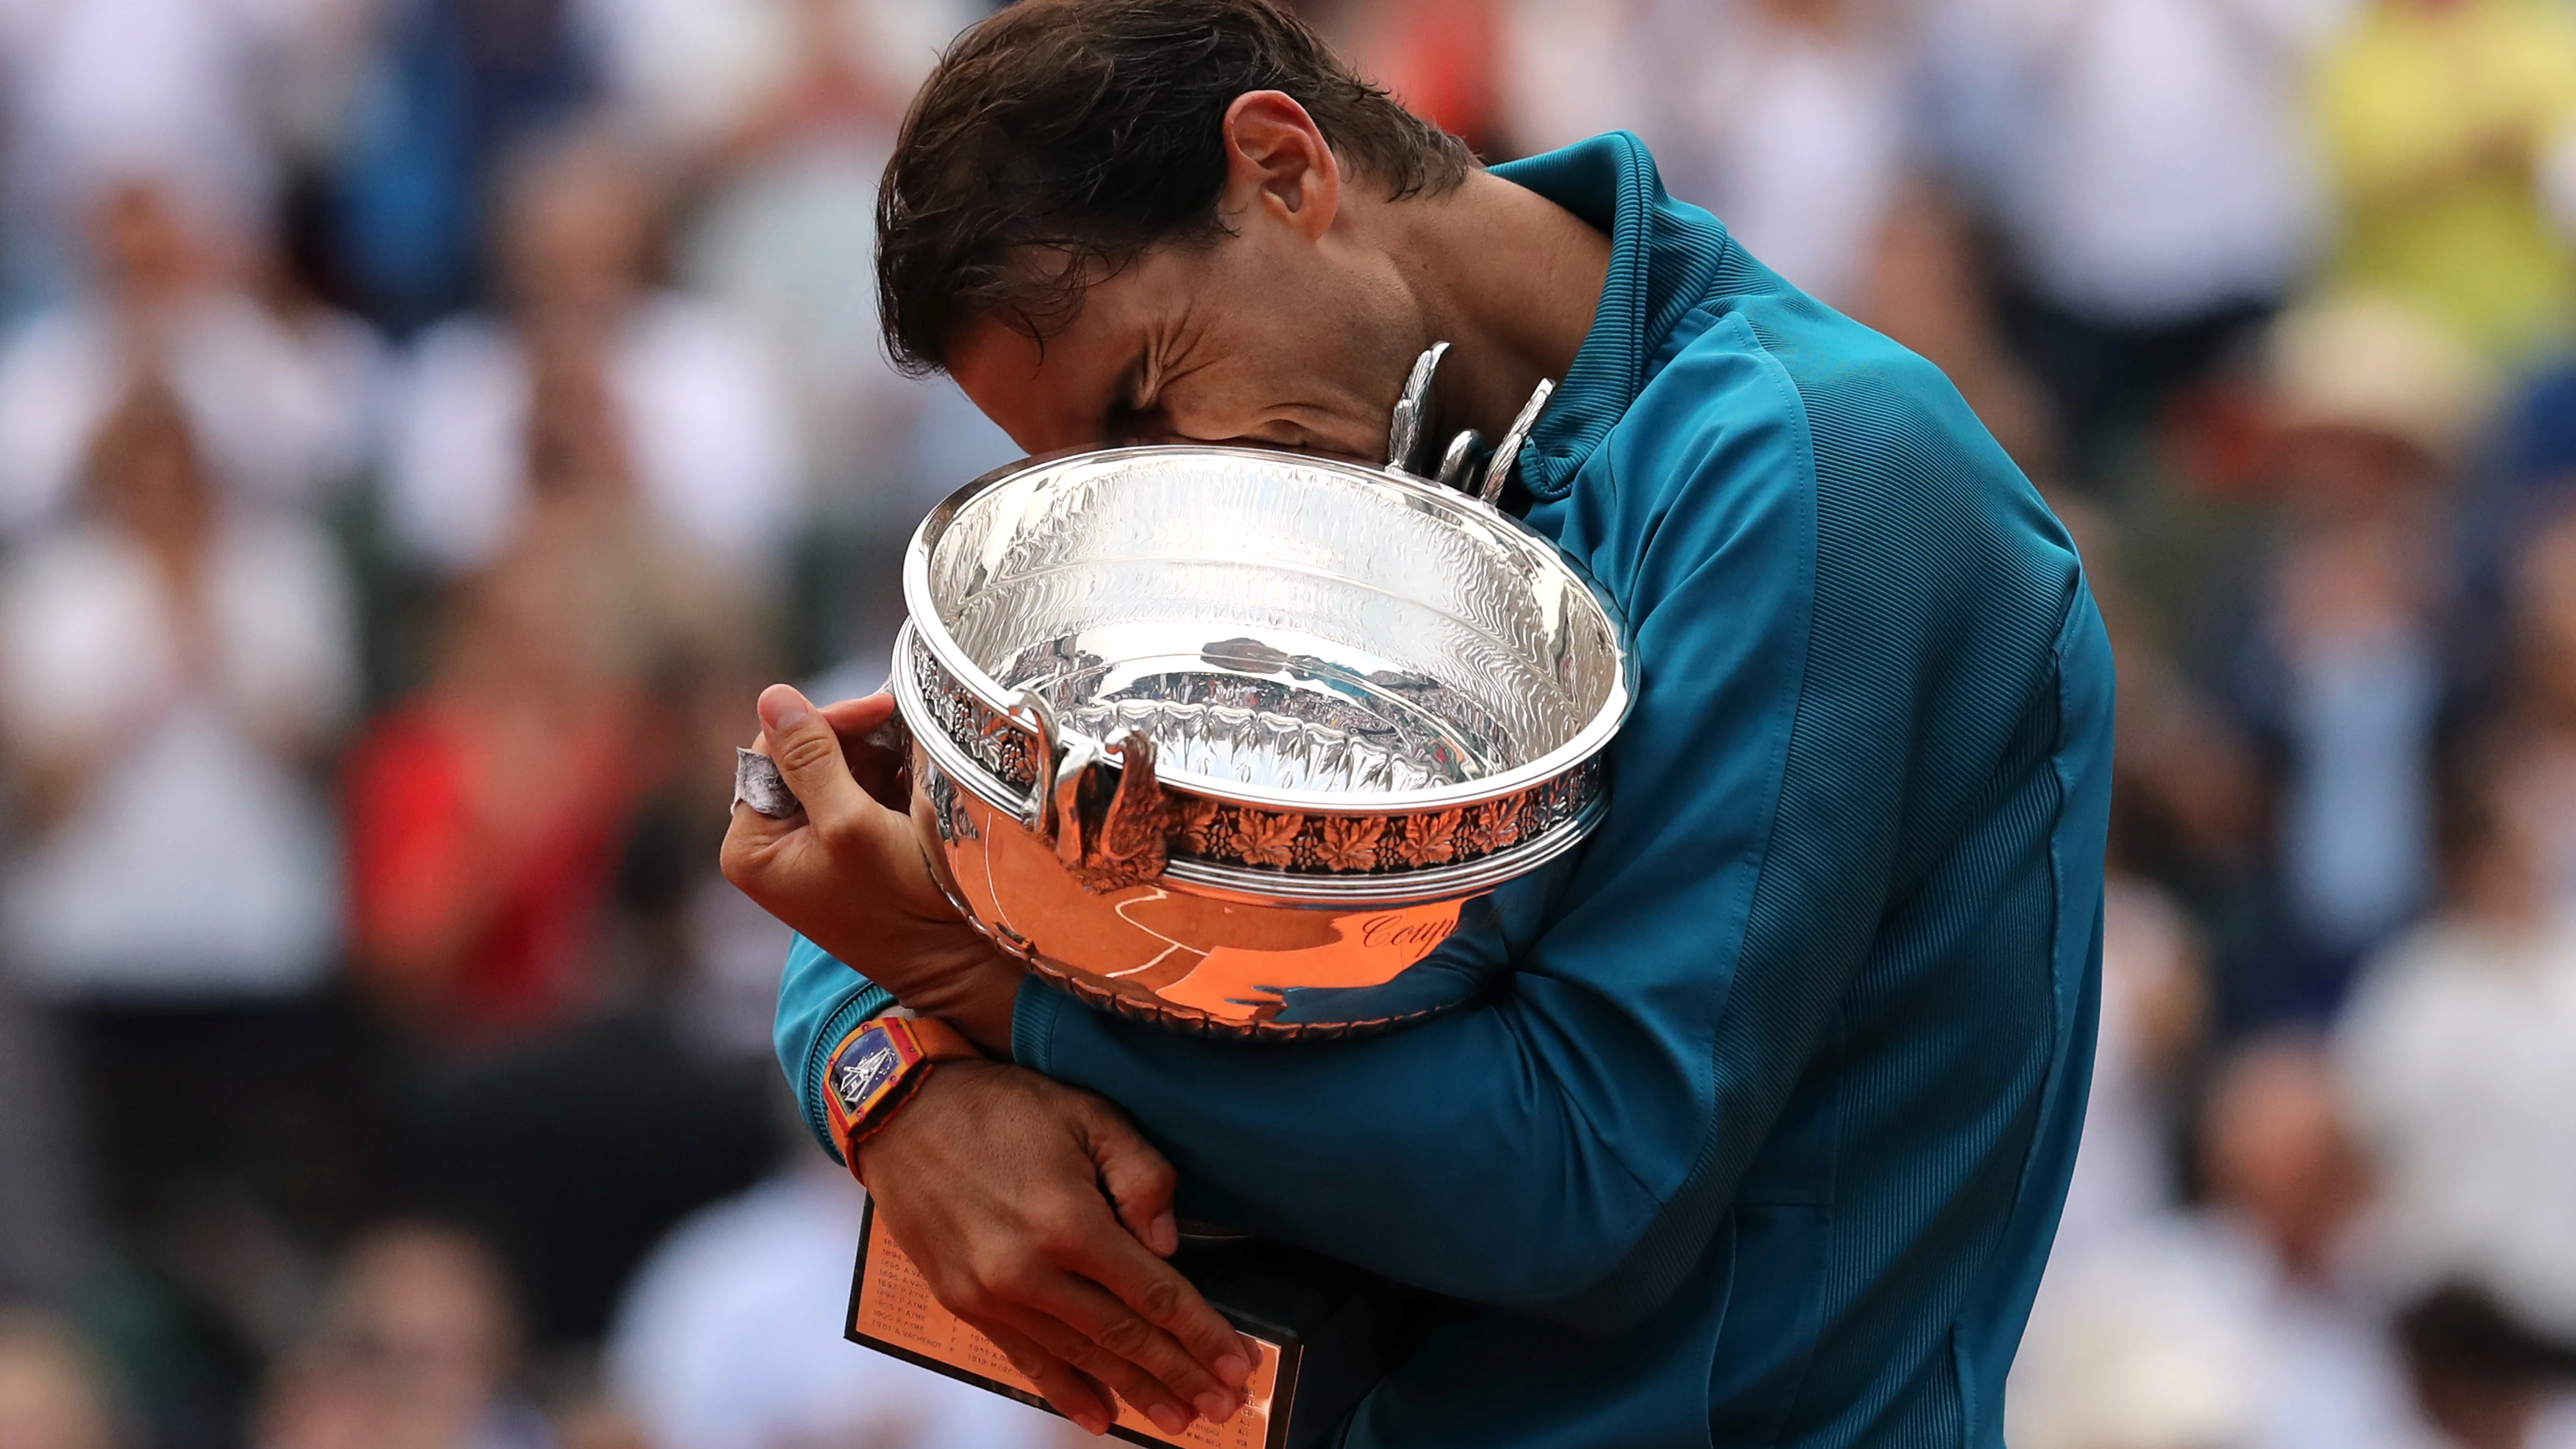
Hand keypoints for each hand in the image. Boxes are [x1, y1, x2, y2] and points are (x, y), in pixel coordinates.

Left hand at [721, 684, 1022, 1049]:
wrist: (956, 960)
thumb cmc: (900, 905)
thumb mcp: (850, 825)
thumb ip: (810, 760)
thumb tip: (772, 694)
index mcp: (750, 847)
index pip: (770, 753)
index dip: (822, 721)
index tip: (881, 707)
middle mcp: (771, 845)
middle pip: (798, 757)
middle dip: (851, 738)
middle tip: (902, 720)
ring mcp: (809, 845)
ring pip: (832, 767)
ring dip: (873, 752)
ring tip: (914, 749)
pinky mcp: (846, 846)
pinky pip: (855, 788)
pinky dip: (885, 774)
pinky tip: (914, 772)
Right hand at [862, 1060, 1255, 1436]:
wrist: (901, 1112)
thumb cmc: (1004, 1106)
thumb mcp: (1089, 1115)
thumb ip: (1143, 1176)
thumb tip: (1168, 1247)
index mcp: (1070, 1224)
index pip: (1155, 1295)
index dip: (1203, 1335)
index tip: (1241, 1366)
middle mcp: (1031, 1272)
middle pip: (1124, 1338)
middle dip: (1180, 1376)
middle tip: (1225, 1409)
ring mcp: (993, 1295)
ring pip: (1081, 1357)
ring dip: (1135, 1393)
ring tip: (1179, 1420)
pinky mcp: (964, 1303)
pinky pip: (1026, 1360)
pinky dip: (1067, 1392)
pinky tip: (1101, 1417)